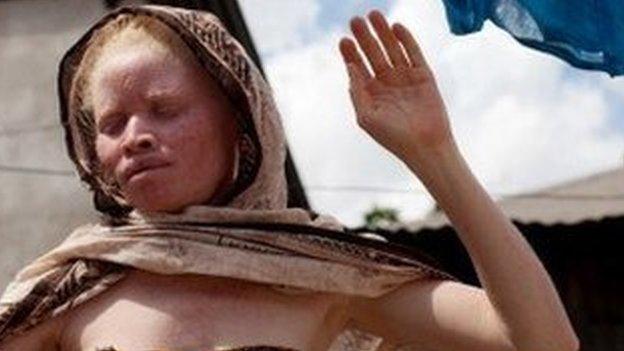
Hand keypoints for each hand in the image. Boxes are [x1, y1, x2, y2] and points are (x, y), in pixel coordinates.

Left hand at [339, 10, 454, 164]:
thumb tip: (350, 66)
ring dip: (383, 33)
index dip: (351, 53)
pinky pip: (413, 53)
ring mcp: (405, 78)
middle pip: (373, 54)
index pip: (358, 68)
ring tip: (373, 16)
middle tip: (355, 21)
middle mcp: (387, 83)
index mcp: (372, 93)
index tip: (344, 40)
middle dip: (364, 37)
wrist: (424, 146)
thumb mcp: (367, 117)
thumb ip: (357, 92)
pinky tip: (396, 28)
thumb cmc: (393, 137)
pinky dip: (406, 40)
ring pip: (392, 49)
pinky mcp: (423, 76)